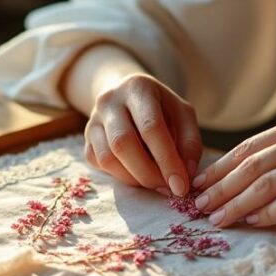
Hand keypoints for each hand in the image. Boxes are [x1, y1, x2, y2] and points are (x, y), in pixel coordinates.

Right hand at [83, 73, 202, 196]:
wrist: (126, 96)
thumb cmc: (161, 108)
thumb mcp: (182, 115)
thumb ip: (189, 142)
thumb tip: (186, 174)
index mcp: (138, 87)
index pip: (150, 127)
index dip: (167, 160)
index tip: (180, 186)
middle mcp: (110, 100)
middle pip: (123, 143)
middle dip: (149, 173)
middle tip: (168, 188)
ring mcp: (93, 119)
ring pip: (108, 157)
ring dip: (135, 178)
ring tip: (156, 182)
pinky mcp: (86, 139)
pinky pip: (100, 164)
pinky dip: (122, 176)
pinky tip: (138, 174)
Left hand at [192, 112, 275, 226]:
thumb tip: (252, 175)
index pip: (249, 147)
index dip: (219, 168)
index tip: (198, 185)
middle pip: (251, 165)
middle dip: (219, 188)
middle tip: (196, 207)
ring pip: (266, 184)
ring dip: (236, 204)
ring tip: (216, 220)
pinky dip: (269, 213)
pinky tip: (254, 222)